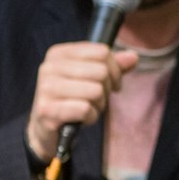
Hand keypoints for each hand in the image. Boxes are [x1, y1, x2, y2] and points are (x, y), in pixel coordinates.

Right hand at [25, 42, 139, 158]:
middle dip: (107, 90)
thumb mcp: (90, 78)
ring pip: (95, 91)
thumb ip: (112, 66)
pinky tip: (82, 119)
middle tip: (98, 99)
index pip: (101, 52)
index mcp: (59, 53)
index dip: (115, 70)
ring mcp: (46, 88)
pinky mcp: (47, 110)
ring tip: (88, 108)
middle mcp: (49, 67)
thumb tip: (133, 57)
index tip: (113, 83)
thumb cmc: (71, 99)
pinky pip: (85, 109)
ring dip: (99, 105)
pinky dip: (91, 117)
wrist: (45, 127)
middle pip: (101, 72)